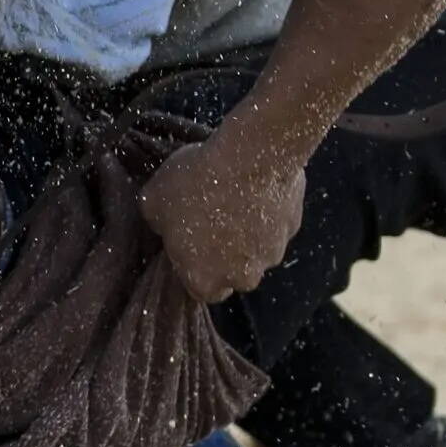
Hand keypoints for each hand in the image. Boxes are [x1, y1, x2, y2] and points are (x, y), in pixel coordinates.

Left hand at [139, 137, 304, 304]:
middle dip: (224, 252)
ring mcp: (272, 254)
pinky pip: (276, 225)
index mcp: (203, 280)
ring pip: (256, 250)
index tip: (189, 241)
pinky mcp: (292, 228)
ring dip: (247, 231)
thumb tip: (162, 221)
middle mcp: (241, 278)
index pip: (199, 289)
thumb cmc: (195, 184)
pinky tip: (255, 184)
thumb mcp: (152, 200)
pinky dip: (267, 210)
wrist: (250, 157)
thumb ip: (156, 221)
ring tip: (234, 195)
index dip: (193, 265)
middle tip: (212, 217)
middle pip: (232, 273)